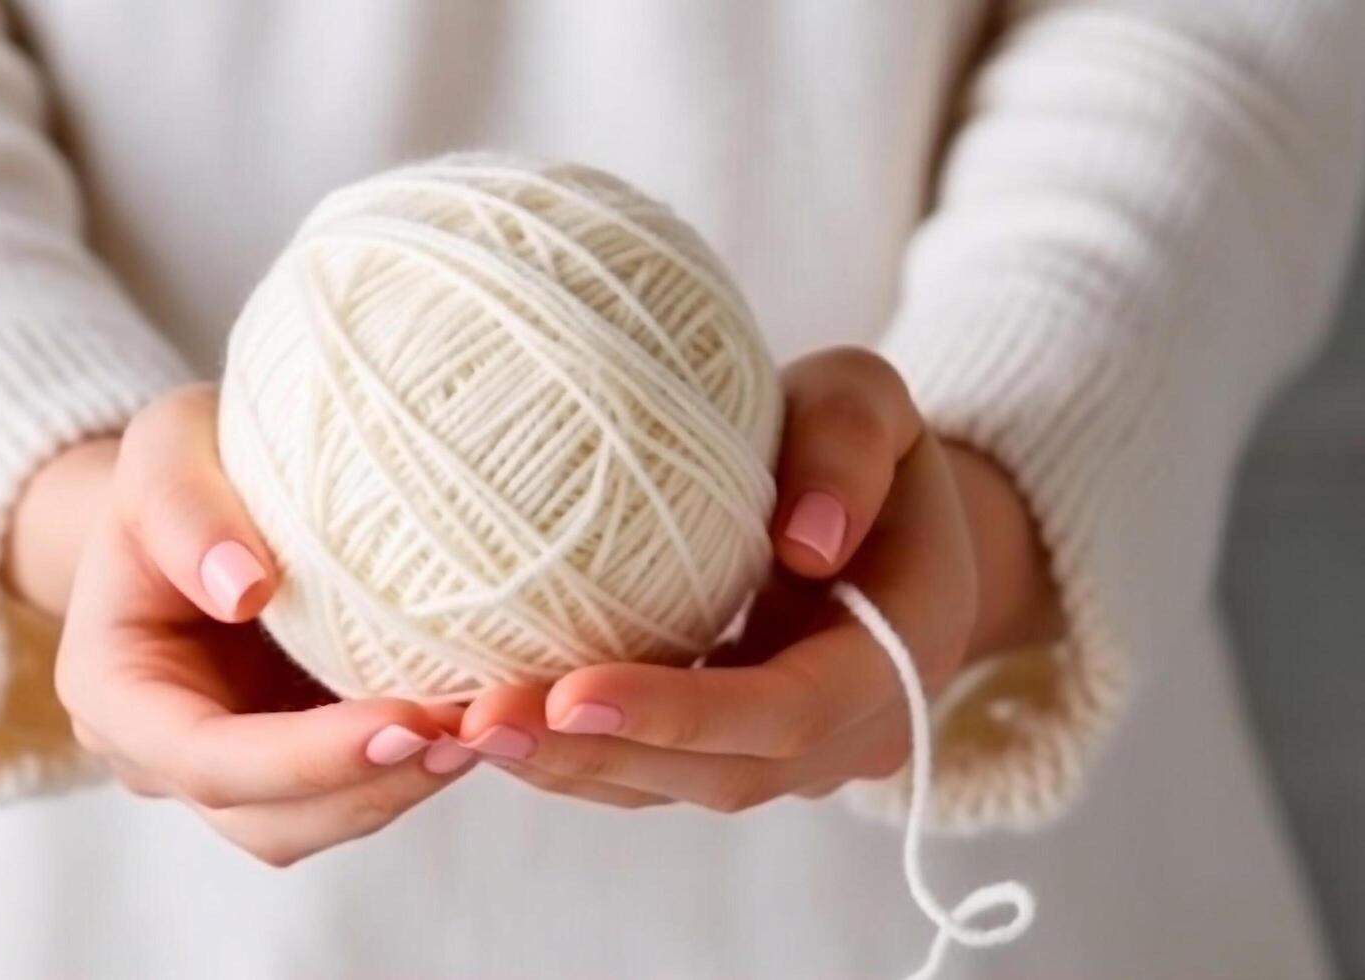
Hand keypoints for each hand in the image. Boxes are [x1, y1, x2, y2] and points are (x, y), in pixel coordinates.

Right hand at [9, 385, 475, 865]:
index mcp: (112, 688)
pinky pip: (350, 791)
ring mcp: (230, 765)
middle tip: (465, 733)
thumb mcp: (164, 450)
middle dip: (368, 786)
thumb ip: (182, 509)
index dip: (305, 757)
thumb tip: (244, 589)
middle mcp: (162, 751)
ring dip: (401, 788)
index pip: (205, 758)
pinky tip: (474, 722)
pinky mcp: (294, 756)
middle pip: (265, 819)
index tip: (403, 721)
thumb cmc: (177, 466)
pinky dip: (410, 767)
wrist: (199, 491)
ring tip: (482, 732)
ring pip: (314, 824)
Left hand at [455, 348, 1064, 810]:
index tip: (572, 693)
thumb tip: (806, 541)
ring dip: (566, 768)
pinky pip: (651, 773)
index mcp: (906, 646)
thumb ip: (851, 443)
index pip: (791, 710)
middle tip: (479, 720)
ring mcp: (796, 754)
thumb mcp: (872, 402)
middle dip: (596, 755)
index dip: (683, 714)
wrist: (885, 516)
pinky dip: (570, 756)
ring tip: (459, 729)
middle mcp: (856, 728)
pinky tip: (483, 727)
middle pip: (722, 774)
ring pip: (675, 789)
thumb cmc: (865, 446)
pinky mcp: (732, 751)